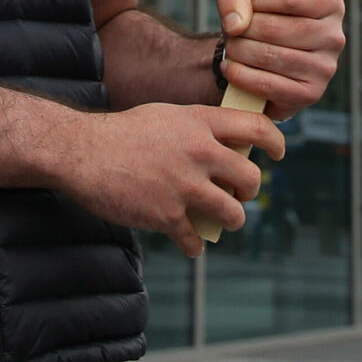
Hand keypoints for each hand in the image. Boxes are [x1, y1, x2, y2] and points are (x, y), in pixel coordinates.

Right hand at [53, 104, 283, 256]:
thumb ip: (198, 129)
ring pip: (233, 214)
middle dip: (248, 192)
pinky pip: (197, 240)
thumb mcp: (167, 116)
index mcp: (200, 123)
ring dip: (230, 220)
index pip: (257, 128)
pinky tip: (190, 243)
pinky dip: (195, 246)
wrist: (82, 153)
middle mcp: (199, 153)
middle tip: (238, 195)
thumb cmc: (122, 133)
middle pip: (251, 179)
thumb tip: (226, 146)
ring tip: (221, 220)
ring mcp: (185, 186)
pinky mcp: (167, 215)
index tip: (278, 154)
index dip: (276, 142)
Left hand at [216, 0, 345, 120]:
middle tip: (234, 33)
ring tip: (234, 49)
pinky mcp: (310, 94)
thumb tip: (237, 25)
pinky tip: (232, 68)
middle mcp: (334, 36)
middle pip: (275, 28)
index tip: (249, 5)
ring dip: (239, 52)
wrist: (261, 62)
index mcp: (329, 4)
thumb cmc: (260, 20)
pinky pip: (267, 84)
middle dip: (244, 30)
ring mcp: (325, 68)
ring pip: (269, 56)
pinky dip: (241, 75)